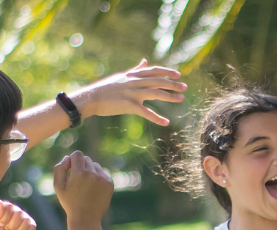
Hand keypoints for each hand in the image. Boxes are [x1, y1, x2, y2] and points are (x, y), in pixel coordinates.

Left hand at [0, 200, 36, 229]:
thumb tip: (0, 201)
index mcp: (5, 207)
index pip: (9, 207)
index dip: (4, 218)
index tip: (0, 224)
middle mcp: (16, 210)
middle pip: (18, 214)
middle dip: (10, 225)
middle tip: (6, 229)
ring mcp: (25, 217)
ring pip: (25, 221)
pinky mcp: (31, 225)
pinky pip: (31, 227)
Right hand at [53, 150, 113, 221]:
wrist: (86, 218)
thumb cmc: (70, 202)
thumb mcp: (58, 186)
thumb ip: (59, 169)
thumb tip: (67, 158)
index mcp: (79, 173)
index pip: (77, 154)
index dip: (72, 159)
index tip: (70, 169)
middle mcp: (93, 174)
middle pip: (87, 159)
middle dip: (81, 166)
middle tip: (77, 180)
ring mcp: (103, 178)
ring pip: (95, 165)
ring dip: (90, 171)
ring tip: (85, 185)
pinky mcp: (110, 183)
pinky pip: (102, 173)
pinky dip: (97, 177)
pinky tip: (93, 188)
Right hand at [67, 60, 188, 125]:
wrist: (90, 98)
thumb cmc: (105, 89)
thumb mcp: (122, 76)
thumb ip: (135, 69)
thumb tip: (145, 60)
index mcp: (132, 75)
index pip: (154, 71)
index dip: (167, 72)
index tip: (178, 74)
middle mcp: (134, 82)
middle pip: (158, 81)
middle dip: (173, 84)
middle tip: (185, 87)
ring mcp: (132, 93)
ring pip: (156, 93)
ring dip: (170, 97)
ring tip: (181, 99)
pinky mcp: (129, 105)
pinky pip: (146, 112)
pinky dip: (157, 117)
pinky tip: (166, 122)